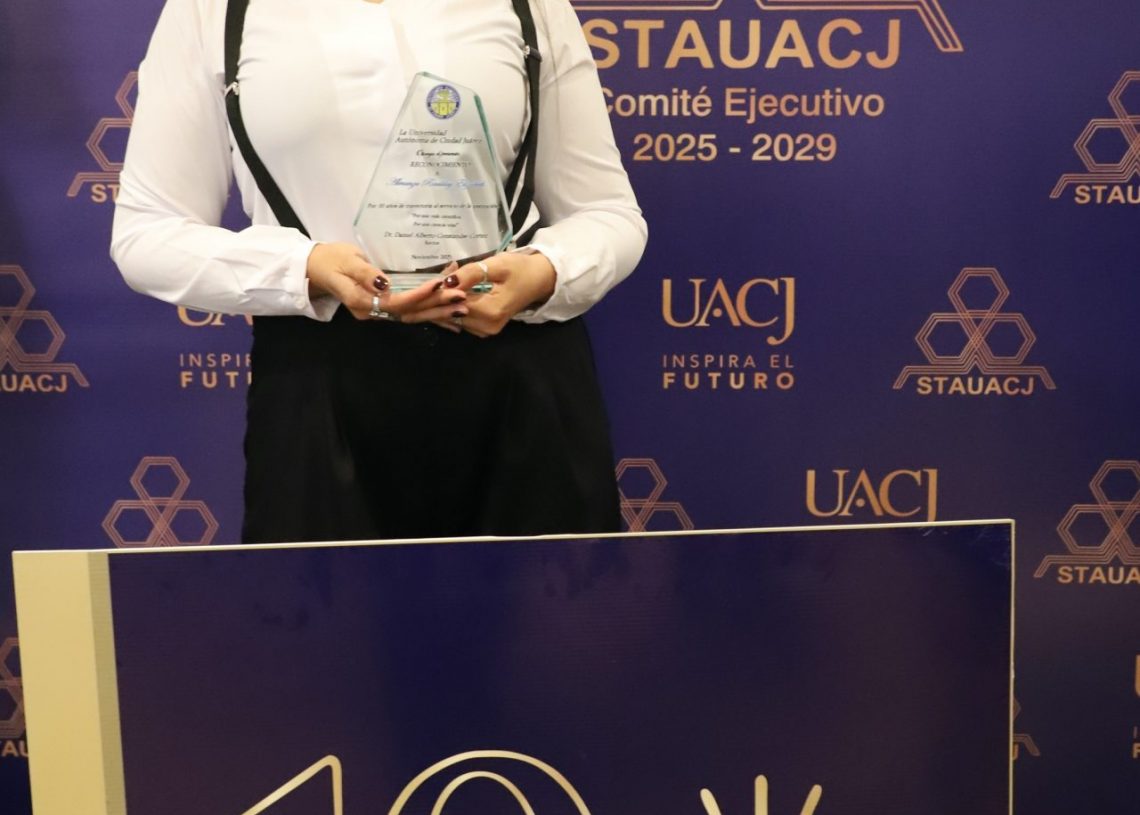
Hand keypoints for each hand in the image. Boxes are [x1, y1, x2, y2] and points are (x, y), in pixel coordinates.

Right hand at [305, 243, 469, 323]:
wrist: (316, 267)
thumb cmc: (330, 259)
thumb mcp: (346, 261)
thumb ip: (365, 273)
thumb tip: (383, 284)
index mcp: (361, 302)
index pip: (396, 303)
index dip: (418, 295)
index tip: (439, 284)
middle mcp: (372, 312)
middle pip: (409, 313)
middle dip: (436, 307)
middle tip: (461, 299)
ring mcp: (378, 313)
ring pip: (412, 316)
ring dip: (438, 313)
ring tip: (462, 307)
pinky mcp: (384, 308)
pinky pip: (409, 313)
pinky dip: (430, 312)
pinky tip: (449, 316)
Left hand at [438, 251, 555, 337]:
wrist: (539, 280)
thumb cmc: (519, 269)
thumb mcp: (496, 265)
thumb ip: (471, 274)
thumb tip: (446, 281)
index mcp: (492, 311)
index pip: (454, 304)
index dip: (441, 292)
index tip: (438, 276)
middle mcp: (487, 326)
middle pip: (451, 313)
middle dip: (441, 297)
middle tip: (439, 278)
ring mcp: (486, 331)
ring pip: (453, 317)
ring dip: (446, 302)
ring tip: (447, 281)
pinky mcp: (484, 329)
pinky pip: (460, 319)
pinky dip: (454, 306)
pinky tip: (455, 292)